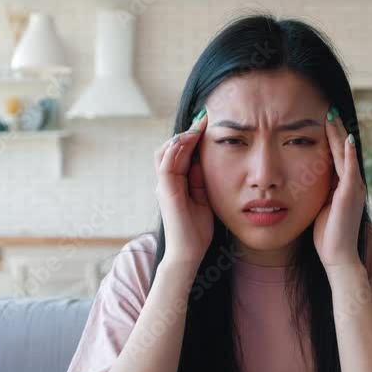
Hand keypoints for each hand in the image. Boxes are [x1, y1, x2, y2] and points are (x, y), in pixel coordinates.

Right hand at [154, 109, 212, 265]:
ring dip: (181, 136)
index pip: (180, 153)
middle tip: (203, 118)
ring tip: (198, 124)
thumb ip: (201, 181)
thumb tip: (202, 161)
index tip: (207, 123)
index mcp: (176, 183)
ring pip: (166, 152)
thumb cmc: (197, 230)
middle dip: (187, 131)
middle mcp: (167, 182)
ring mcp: (164, 186)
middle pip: (171, 148)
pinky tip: (189, 139)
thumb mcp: (204, 199)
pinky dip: (175, 149)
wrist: (189, 253)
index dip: (192, 137)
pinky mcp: (166, 192)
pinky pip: (166, 164)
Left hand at [313, 105, 365, 267]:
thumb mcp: (320, 208)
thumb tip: (304, 182)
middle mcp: (352, 184)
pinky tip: (345, 138)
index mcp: (344, 186)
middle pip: (342, 149)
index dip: (331, 137)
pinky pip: (349, 168)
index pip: (337, 155)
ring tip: (332, 115)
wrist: (338, 257)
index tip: (323, 120)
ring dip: (339, 134)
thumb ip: (318, 193)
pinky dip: (347, 152)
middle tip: (329, 108)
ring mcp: (354, 188)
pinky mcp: (350, 194)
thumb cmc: (327, 237)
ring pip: (345, 154)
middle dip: (336, 129)